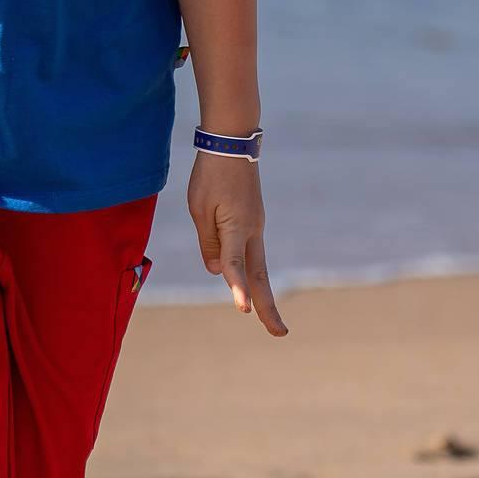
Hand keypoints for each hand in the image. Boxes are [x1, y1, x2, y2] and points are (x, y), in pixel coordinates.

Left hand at [188, 150, 287, 335]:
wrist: (233, 143)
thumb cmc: (211, 175)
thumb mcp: (199, 208)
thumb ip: (208, 242)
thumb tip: (218, 271)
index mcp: (237, 228)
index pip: (234, 264)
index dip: (236, 288)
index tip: (243, 311)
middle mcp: (252, 231)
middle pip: (259, 275)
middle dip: (268, 306)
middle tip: (280, 334)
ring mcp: (255, 226)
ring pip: (257, 264)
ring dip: (262, 292)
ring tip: (268, 320)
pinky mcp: (253, 220)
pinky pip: (250, 250)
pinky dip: (249, 271)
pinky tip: (244, 282)